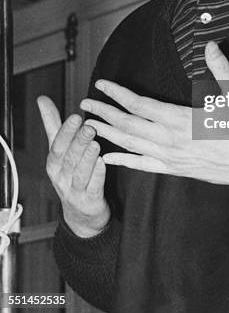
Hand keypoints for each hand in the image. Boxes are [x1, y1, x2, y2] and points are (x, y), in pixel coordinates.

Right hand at [38, 96, 110, 237]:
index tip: (76, 116)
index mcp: (54, 162)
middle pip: (68, 158)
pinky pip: (93, 188)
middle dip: (78, 142)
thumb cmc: (70, 174)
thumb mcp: (59, 150)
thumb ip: (53, 124)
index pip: (58, 145)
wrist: (80, 213)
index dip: (66, 131)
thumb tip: (42, 99)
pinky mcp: (89, 201)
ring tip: (96, 143)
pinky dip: (97, 176)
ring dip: (87, 158)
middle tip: (90, 127)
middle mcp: (61, 177)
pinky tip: (103, 163)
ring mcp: (74, 190)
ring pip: (80, 173)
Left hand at [82, 42, 228, 195]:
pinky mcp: (175, 169)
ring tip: (88, 126)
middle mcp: (170, 140)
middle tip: (84, 104)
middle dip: (103, 113)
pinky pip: (142, 165)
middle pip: (127, 125)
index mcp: (181, 119)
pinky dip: (123, 160)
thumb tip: (211, 45)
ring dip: (107, 134)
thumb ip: (221, 68)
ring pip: (130, 145)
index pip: (140, 104)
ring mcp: (170, 157)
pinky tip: (108, 157)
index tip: (101, 84)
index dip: (117, 93)